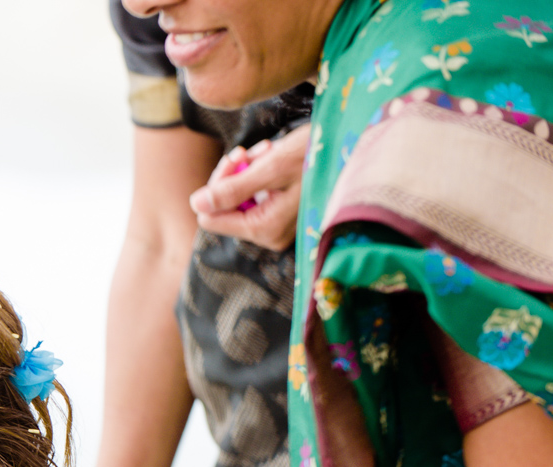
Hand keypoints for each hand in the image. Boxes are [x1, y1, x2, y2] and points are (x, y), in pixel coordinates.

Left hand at [188, 124, 309, 252]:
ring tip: (271, 152)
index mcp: (264, 227)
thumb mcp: (272, 167)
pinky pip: (257, 195)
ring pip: (240, 197)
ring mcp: (277, 226)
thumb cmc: (318, 153)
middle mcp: (269, 234)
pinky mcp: (284, 215)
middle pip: (224, 207)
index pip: (210, 216)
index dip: (216, 186)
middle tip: (251, 151)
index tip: (237, 159)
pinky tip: (276, 157)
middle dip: (234, 175)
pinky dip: (261, 173)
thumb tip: (196, 204)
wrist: (355, 145)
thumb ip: (232, 189)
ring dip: (248, 170)